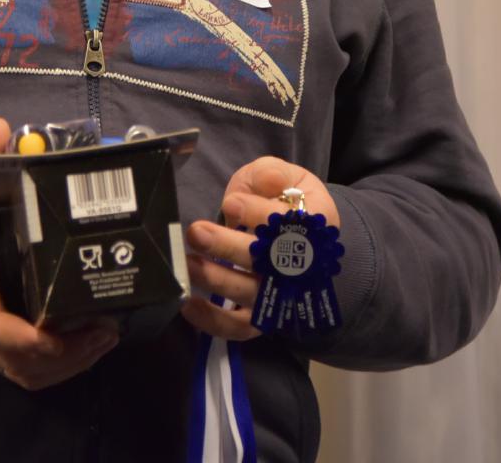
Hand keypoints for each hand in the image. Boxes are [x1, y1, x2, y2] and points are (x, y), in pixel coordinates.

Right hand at [0, 117, 118, 388]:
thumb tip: (4, 131)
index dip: (30, 338)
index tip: (68, 329)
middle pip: (19, 363)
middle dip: (68, 355)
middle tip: (108, 327)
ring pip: (22, 374)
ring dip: (66, 366)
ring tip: (103, 338)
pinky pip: (18, 370)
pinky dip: (52, 368)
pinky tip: (80, 346)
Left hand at [181, 156, 340, 341]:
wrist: (302, 241)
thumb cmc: (288, 203)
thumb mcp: (288, 177)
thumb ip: (274, 174)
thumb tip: (267, 179)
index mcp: (313, 227)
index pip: (289, 224)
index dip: (259, 214)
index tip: (231, 203)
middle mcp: (299, 267)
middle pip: (266, 261)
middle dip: (228, 247)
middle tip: (196, 232)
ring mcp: (279, 295)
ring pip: (249, 293)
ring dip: (216, 280)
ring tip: (187, 263)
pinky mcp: (259, 318)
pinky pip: (238, 327)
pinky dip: (213, 320)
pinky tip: (188, 304)